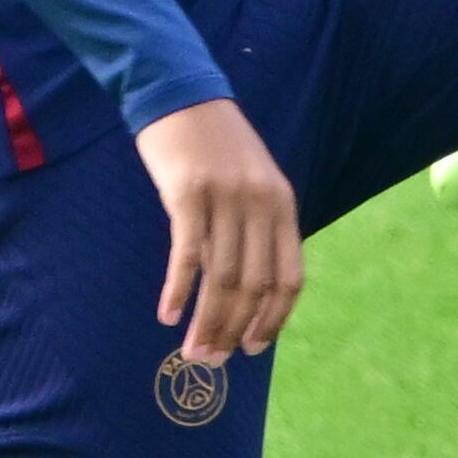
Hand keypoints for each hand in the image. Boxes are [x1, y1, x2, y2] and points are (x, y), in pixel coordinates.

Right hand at [133, 97, 305, 362]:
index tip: (254, 349)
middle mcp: (261, 204)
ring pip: (221, 278)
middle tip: (211, 361)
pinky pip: (188, 254)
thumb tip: (248, 290)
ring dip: (206, 322)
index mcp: (284, 205)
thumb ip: (257, 228)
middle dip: (234, 330)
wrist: (182, 96)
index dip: (274, 319)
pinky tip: (167, 314)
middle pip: (254, 285)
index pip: (290, 277)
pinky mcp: (188, 193)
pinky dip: (178, 290)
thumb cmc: (216, 148)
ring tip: (191, 351)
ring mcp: (226, 198)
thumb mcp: (252, 183)